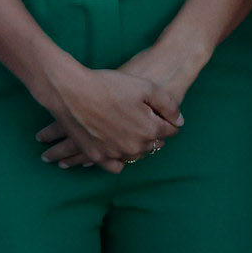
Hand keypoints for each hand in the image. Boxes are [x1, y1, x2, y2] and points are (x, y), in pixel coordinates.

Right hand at [35, 58, 179, 172]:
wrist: (72, 91)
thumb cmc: (109, 86)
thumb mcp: (146, 87)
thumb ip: (169, 105)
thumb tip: (179, 121)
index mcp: (150, 131)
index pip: (169, 131)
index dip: (167, 121)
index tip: (160, 114)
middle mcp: (135, 147)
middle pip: (153, 144)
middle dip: (152, 133)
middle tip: (142, 120)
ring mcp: (115, 154)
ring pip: (135, 155)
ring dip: (136, 145)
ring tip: (129, 131)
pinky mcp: (97, 157)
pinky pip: (115, 166)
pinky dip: (118, 159)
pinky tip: (116, 148)